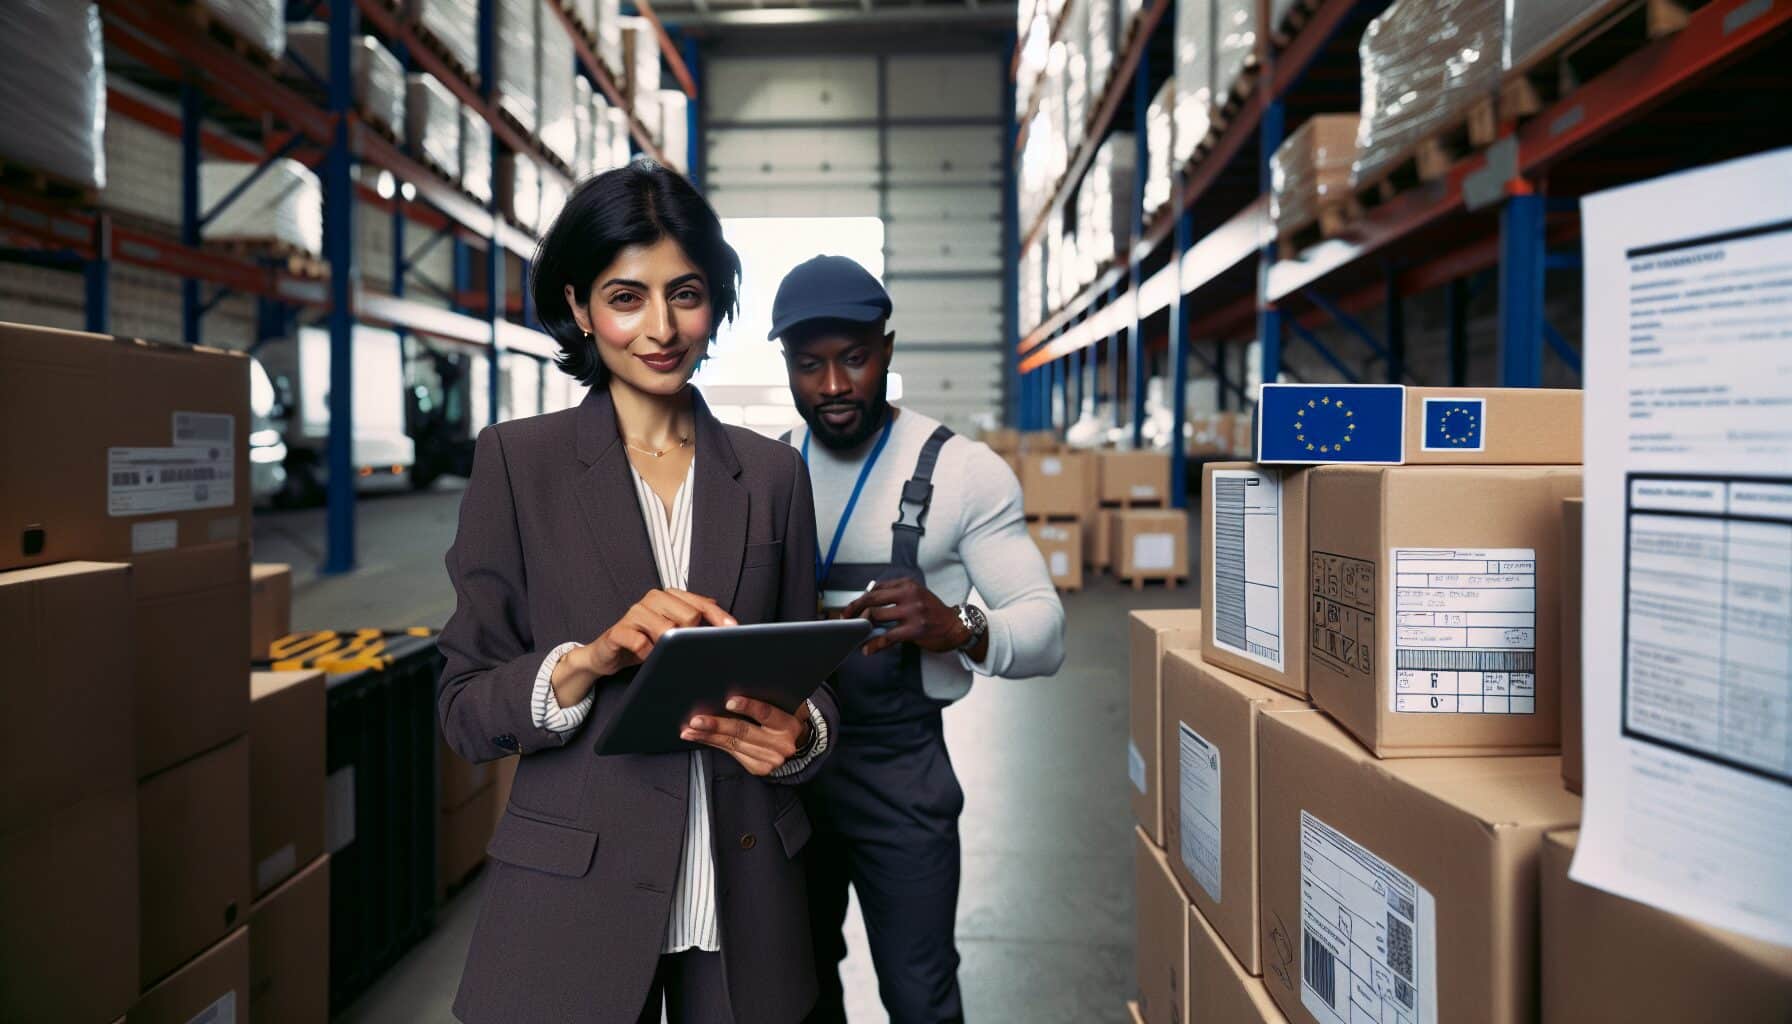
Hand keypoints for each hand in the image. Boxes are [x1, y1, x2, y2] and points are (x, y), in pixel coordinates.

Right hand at [551, 589, 736, 707]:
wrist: (607, 653)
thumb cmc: (643, 640)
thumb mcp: (672, 630)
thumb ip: (695, 620)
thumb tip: (725, 621)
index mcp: (669, 597)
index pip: (700, 603)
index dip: (718, 617)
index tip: (733, 630)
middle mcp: (653, 600)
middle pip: (688, 617)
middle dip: (691, 638)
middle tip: (688, 652)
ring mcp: (634, 613)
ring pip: (666, 629)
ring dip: (670, 648)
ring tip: (666, 656)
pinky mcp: (618, 631)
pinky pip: (641, 643)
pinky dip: (648, 654)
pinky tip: (648, 658)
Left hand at [682, 697, 814, 776]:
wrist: (802, 748)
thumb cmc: (787, 721)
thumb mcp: (787, 708)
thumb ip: (769, 700)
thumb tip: (735, 690)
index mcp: (788, 725)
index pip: (767, 713)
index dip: (748, 707)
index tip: (729, 701)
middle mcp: (780, 744)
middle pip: (744, 732)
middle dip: (717, 725)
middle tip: (696, 720)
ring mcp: (769, 759)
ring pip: (732, 744)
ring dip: (708, 736)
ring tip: (689, 730)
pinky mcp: (758, 768)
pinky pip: (731, 753)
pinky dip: (713, 744)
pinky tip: (699, 738)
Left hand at [842, 577, 974, 657]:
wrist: (956, 626)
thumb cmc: (933, 612)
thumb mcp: (916, 594)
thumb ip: (894, 594)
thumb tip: (868, 600)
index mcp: (907, 584)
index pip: (876, 588)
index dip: (859, 599)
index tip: (850, 608)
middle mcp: (909, 594)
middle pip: (872, 599)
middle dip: (854, 609)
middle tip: (845, 618)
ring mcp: (912, 612)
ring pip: (876, 616)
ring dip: (862, 626)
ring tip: (856, 634)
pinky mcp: (915, 629)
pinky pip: (887, 637)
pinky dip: (874, 644)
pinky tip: (867, 650)